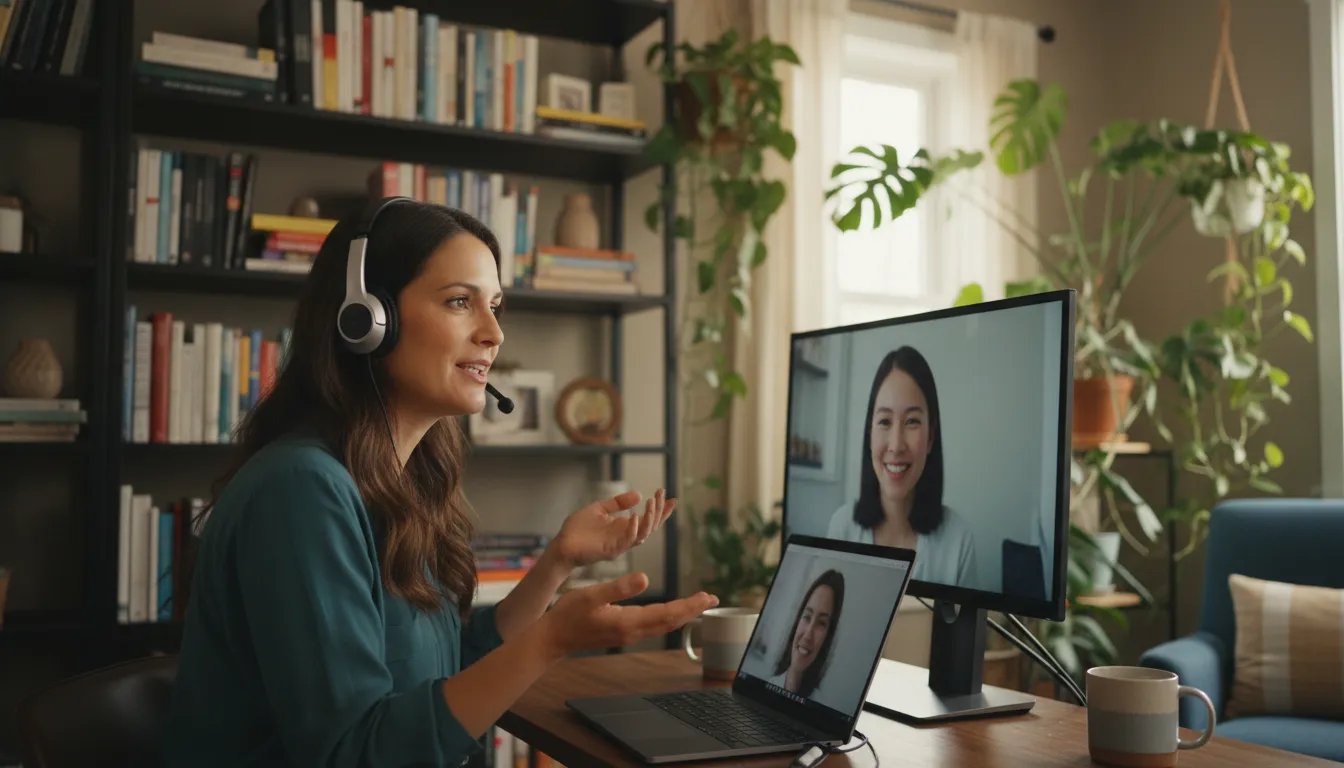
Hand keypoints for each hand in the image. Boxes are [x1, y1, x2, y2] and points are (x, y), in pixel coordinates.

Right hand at [536, 572, 717, 657]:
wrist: (553, 638)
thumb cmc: (568, 614)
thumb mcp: (591, 594)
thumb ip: (618, 587)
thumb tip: (644, 578)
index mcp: (628, 621)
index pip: (667, 613)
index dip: (689, 605)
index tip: (707, 597)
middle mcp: (632, 631)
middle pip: (670, 621)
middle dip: (692, 610)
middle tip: (712, 599)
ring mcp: (628, 634)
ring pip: (663, 625)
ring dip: (682, 614)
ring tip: (698, 604)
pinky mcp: (623, 633)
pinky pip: (653, 626)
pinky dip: (668, 617)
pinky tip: (671, 611)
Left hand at [550, 489, 675, 568]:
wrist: (561, 545)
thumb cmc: (577, 529)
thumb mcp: (599, 509)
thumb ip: (617, 503)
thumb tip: (638, 494)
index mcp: (624, 527)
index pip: (648, 519)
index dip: (661, 509)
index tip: (671, 497)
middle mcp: (626, 536)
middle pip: (651, 525)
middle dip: (659, 510)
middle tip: (662, 494)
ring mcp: (620, 544)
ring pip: (644, 533)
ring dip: (650, 517)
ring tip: (652, 501)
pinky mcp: (612, 550)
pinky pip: (628, 540)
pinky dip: (634, 528)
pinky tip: (635, 515)